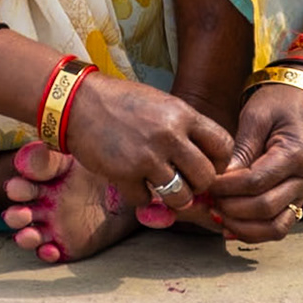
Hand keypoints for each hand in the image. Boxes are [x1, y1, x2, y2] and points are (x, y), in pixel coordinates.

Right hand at [61, 72, 234, 211]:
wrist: (78, 101)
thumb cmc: (122, 102)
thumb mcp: (162, 104)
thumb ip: (185, 128)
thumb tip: (208, 159)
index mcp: (182, 114)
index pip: (224, 146)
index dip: (220, 162)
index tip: (207, 165)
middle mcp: (169, 135)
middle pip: (206, 177)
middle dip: (198, 185)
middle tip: (186, 181)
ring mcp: (147, 156)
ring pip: (181, 196)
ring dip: (174, 197)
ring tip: (163, 187)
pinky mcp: (124, 174)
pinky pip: (146, 201)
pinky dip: (141, 197)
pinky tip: (134, 183)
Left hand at [207, 81, 302, 241]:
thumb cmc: (278, 104)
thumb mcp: (256, 117)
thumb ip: (241, 150)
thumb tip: (220, 179)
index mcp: (296, 154)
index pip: (257, 182)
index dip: (227, 187)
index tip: (207, 183)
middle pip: (266, 208)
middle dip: (232, 208)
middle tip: (208, 199)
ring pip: (276, 227)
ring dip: (244, 227)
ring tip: (218, 215)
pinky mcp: (296, 200)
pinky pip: (278, 226)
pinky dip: (254, 231)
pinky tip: (230, 226)